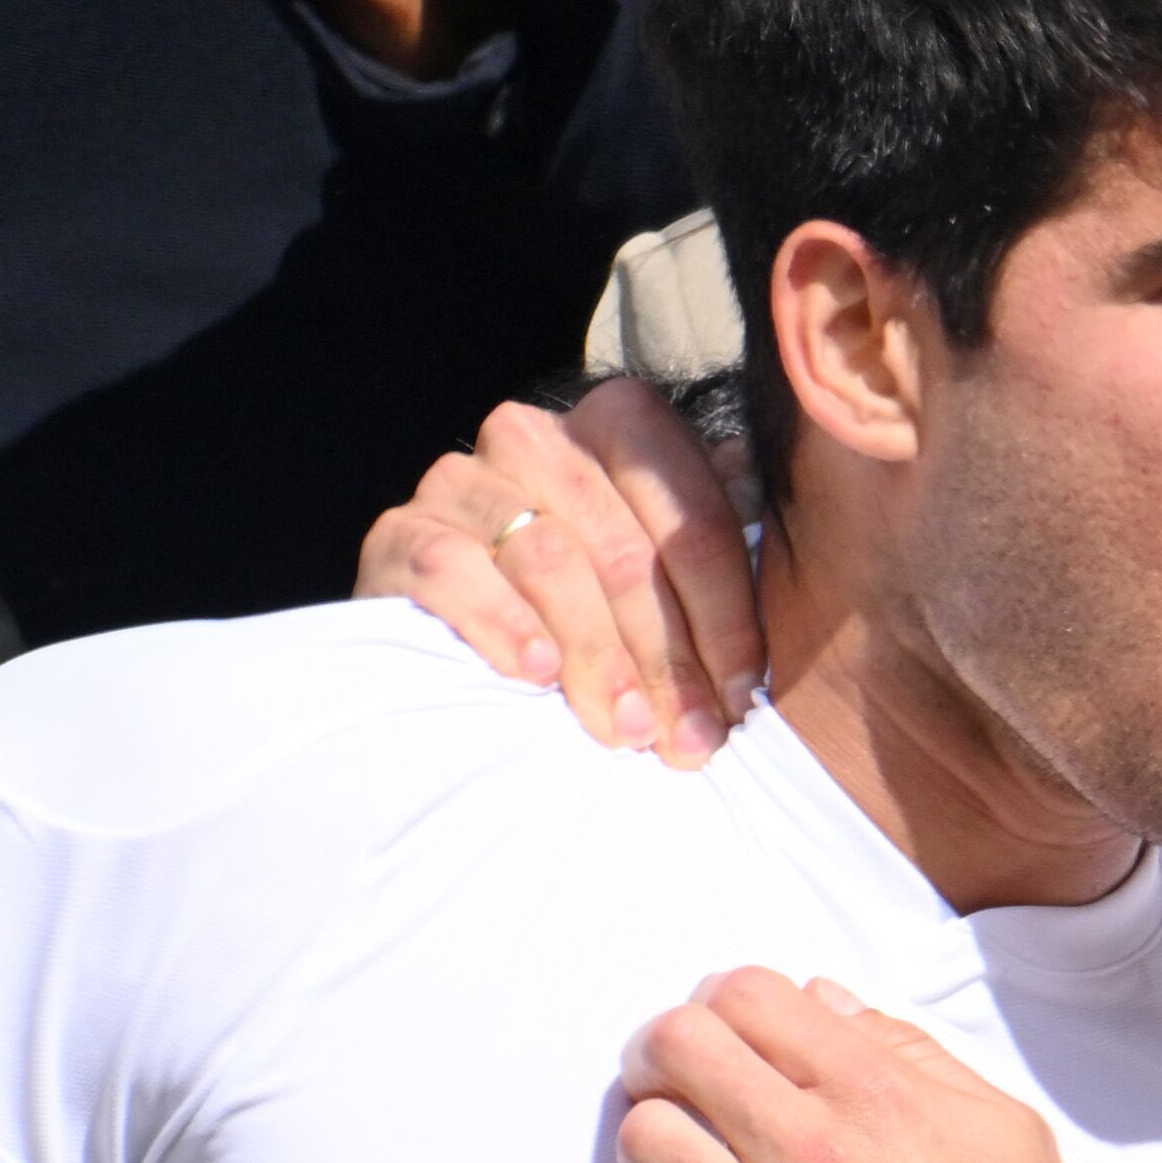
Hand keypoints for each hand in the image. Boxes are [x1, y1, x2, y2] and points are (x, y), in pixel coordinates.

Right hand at [360, 375, 765, 757]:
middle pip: (623, 549)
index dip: (724, 616)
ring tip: (626, 728)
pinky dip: (503, 624)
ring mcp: (461, 479)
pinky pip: (455, 569)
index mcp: (618, 424)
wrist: (448, 631)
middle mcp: (536, 435)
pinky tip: (537, 675)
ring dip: (597, 657)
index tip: (740, 698)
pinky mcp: (400, 533)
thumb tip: (762, 498)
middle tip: (688, 738)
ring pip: (549, 561)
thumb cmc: (585, 606)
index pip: (690, 520)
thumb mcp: (661, 570)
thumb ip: (713, 536)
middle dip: (666, 657)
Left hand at [616, 970, 1119, 1162]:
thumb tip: (827, 1006)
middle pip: (673, 1049)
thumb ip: (908, 1055)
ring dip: (654, 1147)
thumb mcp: (1001, 1127)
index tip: (725, 1037)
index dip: (721, 1005)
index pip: (744, 994)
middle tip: (675, 1087)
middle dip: (661, 1056)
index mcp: (874, 1095)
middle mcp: (810, 1154)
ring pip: (644, 1141)